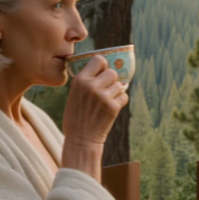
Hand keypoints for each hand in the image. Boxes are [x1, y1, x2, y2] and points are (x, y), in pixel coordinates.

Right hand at [61, 55, 128, 175]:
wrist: (81, 139)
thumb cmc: (76, 118)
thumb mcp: (75, 95)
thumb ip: (86, 82)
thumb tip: (104, 72)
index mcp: (80, 80)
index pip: (98, 60)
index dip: (103, 65)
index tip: (103, 72)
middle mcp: (91, 85)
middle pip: (112, 72)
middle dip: (112, 80)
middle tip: (108, 90)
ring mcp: (103, 96)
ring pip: (119, 85)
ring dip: (117, 92)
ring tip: (108, 101)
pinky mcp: (113, 107)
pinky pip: (124, 98)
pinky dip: (120, 102)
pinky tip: (112, 109)